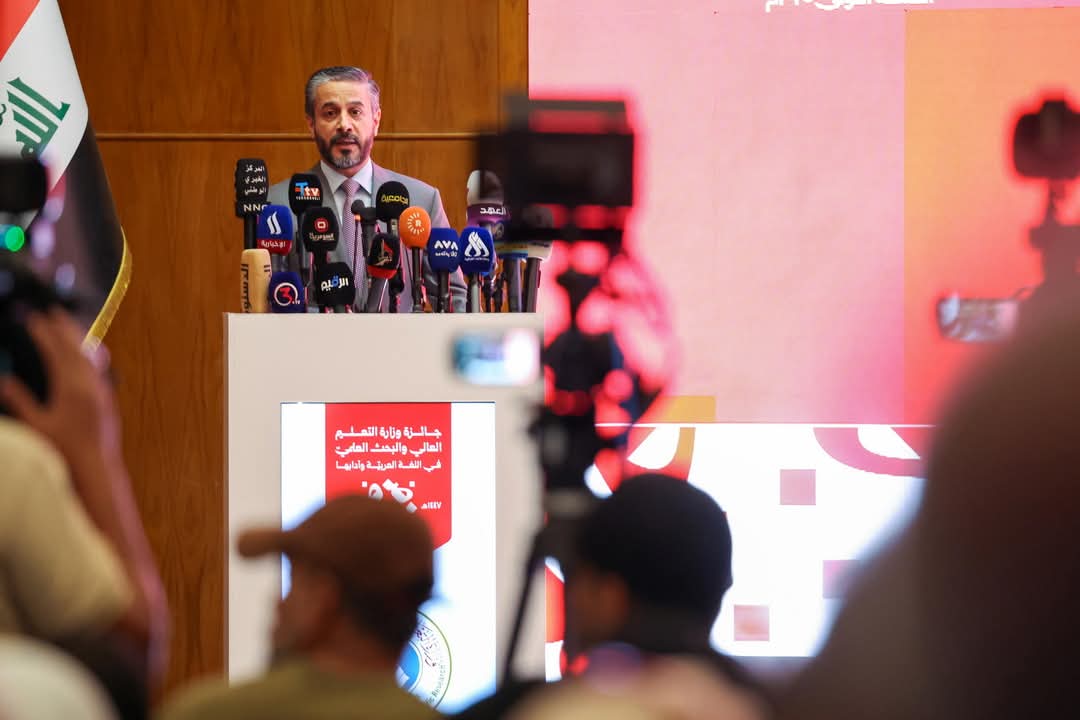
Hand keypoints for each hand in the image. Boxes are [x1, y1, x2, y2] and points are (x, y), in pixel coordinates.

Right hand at [0, 308, 121, 465]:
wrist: (98, 470)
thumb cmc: (65, 453)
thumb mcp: (36, 427)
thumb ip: (20, 401)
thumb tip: (3, 380)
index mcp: (71, 388)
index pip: (55, 352)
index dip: (43, 333)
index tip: (32, 318)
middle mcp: (91, 385)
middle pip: (77, 348)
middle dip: (63, 327)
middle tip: (52, 311)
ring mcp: (102, 392)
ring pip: (91, 357)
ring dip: (78, 338)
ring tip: (68, 325)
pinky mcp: (108, 401)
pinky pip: (99, 369)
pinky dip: (90, 354)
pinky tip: (88, 353)